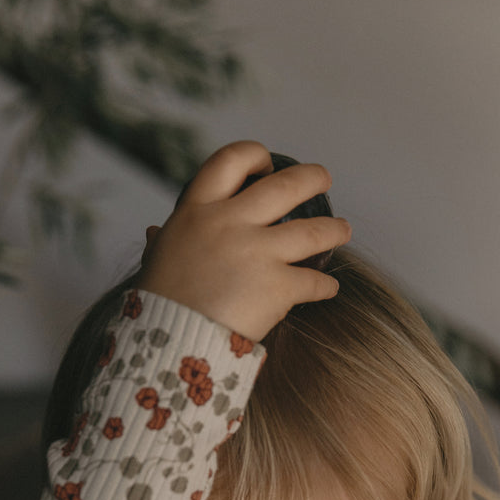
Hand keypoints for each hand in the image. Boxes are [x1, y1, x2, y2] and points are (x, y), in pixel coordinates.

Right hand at [137, 140, 350, 340]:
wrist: (169, 342)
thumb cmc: (157, 303)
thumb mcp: (155, 260)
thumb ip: (164, 241)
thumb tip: (156, 232)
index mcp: (197, 210)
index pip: (231, 160)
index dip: (255, 156)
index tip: (267, 168)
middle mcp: (230, 223)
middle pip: (285, 186)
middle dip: (311, 178)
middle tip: (323, 180)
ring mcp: (257, 253)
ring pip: (312, 230)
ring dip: (333, 229)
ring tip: (343, 229)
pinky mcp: (277, 286)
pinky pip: (313, 281)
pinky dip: (325, 285)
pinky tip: (329, 288)